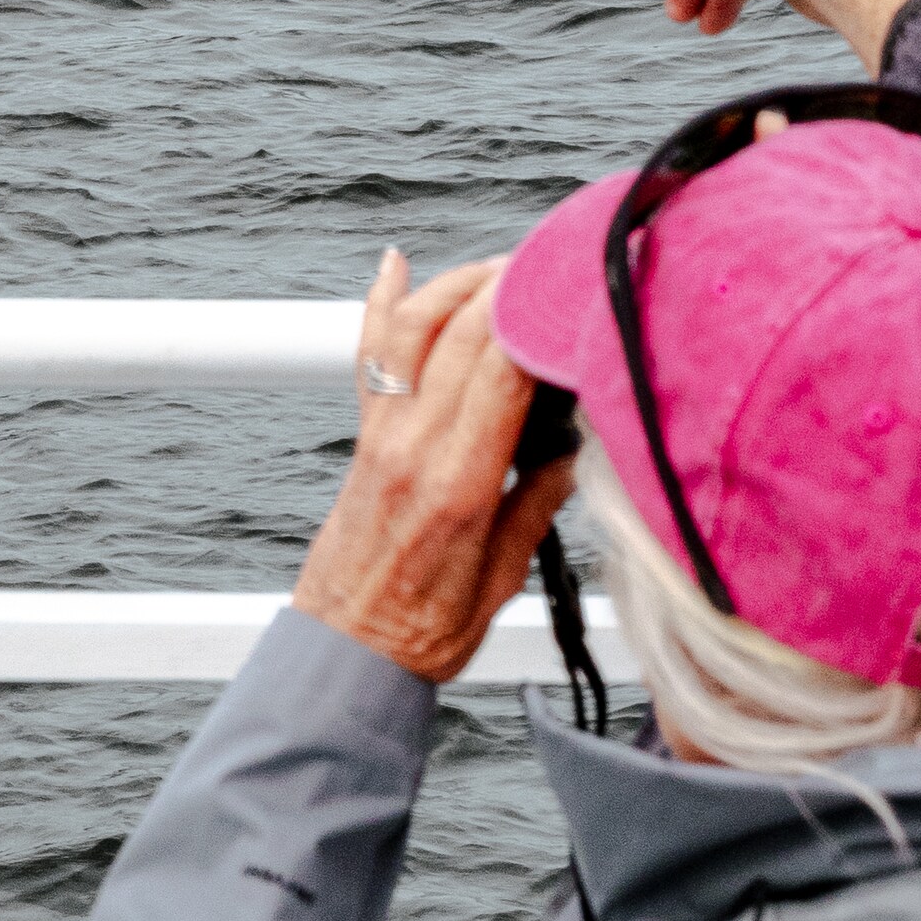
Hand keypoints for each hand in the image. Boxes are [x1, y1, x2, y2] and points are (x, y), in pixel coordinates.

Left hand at [293, 253, 573, 683]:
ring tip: (502, 265)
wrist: (345, 655)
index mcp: (456, 485)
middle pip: (461, 334)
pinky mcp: (364, 435)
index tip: (575, 295)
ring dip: (458, 284)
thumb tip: (574, 448)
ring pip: (412, 327)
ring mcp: (382, 434)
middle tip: (556, 265)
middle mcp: (412, 446)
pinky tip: (394, 265)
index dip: (539, 323)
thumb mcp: (502, 582)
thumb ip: (537, 506)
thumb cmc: (423, 631)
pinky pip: (370, 353)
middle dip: (510, 287)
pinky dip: (381, 302)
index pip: (501, 374)